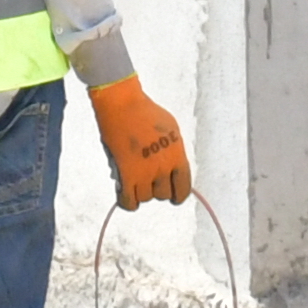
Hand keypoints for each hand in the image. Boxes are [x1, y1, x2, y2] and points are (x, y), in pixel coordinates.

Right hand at [88, 75, 189, 211]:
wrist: (123, 104)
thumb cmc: (145, 112)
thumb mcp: (171, 130)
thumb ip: (172, 151)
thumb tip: (168, 168)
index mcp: (177, 156)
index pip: (184, 187)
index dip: (179, 195)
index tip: (174, 198)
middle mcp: (164, 167)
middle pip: (164, 194)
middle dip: (157, 189)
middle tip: (149, 181)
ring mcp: (145, 172)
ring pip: (146, 197)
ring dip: (141, 192)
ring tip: (135, 182)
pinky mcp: (126, 174)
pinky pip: (129, 200)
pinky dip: (127, 203)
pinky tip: (125, 197)